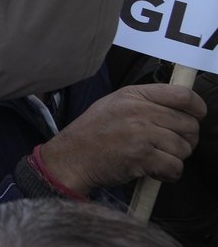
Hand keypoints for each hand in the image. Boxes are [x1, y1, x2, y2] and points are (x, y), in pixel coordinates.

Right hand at [38, 84, 205, 192]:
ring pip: (184, 148)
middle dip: (186, 139)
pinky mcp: (142, 157)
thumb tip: (180, 108)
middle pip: (189, 125)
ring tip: (156, 158)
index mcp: (134, 95)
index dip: (197, 107)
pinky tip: (153, 170)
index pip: (183, 95)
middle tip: (169, 145)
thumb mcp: (115, 104)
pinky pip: (175, 167)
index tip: (197, 116)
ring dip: (175, 158)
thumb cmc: (93, 133)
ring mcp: (141, 134)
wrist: (72, 156)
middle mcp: (139, 111)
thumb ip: (146, 102)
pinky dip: (168, 173)